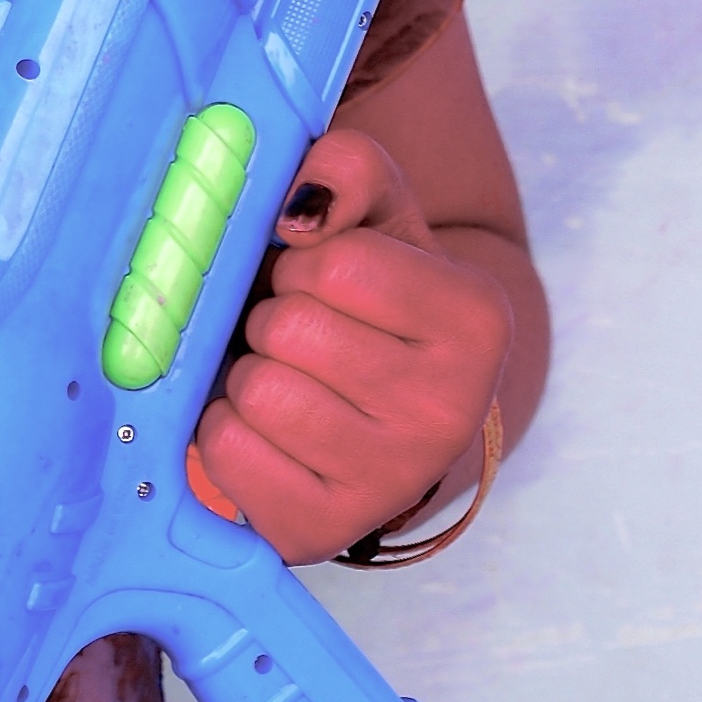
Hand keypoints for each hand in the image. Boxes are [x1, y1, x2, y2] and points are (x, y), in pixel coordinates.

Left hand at [194, 129, 509, 564]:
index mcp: (478, 321)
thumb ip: (346, 171)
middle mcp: (451, 412)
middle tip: (299, 337)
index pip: (336, 262)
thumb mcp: (376, 215)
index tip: (325, 282)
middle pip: (288, 328)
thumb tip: (298, 211)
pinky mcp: (322, 530)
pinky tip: (264, 430)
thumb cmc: (371, 301)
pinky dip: (223, 428)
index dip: (305, 260)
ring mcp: (390, 482)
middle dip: (273, 317)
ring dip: (245, 372)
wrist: (385, 413)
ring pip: (255, 392)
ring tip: (286, 379)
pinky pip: (224, 452)